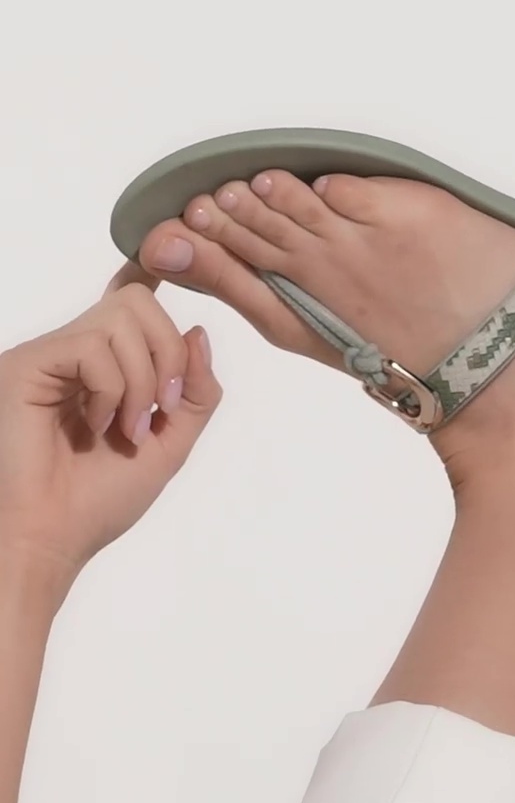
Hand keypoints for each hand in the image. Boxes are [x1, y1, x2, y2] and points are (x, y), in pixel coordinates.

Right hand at [0, 269, 221, 600]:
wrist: (49, 539)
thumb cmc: (96, 502)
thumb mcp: (170, 443)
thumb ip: (196, 391)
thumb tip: (199, 332)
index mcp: (104, 366)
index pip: (130, 300)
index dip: (152, 276)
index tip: (170, 264)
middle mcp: (75, 351)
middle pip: (139, 302)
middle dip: (169, 355)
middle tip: (162, 409)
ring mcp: (49, 354)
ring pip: (121, 318)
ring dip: (144, 381)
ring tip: (127, 428)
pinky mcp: (28, 362)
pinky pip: (93, 344)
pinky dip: (112, 388)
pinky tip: (96, 425)